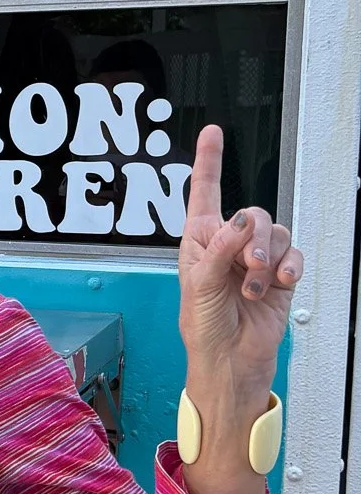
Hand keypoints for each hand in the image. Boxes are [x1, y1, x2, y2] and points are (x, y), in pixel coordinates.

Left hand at [178, 124, 301, 421]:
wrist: (231, 362)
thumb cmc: (203, 329)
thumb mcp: (200, 287)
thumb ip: (219, 250)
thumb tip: (239, 221)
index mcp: (199, 240)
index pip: (204, 193)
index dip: (208, 161)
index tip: (212, 132)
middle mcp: (228, 244)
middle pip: (252, 213)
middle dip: (253, 238)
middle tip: (248, 265)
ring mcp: (256, 259)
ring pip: (276, 233)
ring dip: (269, 260)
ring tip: (256, 287)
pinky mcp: (280, 275)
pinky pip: (294, 254)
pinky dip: (290, 268)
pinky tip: (280, 284)